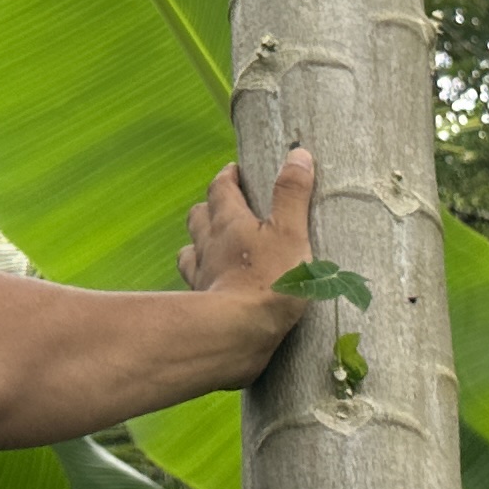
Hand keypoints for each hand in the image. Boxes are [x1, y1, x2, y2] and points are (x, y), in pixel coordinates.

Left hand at [177, 146, 318, 329]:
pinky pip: (195, 284)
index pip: (221, 187)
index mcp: (228, 222)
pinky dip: (203, 279)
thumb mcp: (290, 233)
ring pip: (190, 250)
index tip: (236, 171)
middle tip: (227, 206)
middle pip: (199, 216)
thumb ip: (293, 195)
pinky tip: (215, 285)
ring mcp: (201, 275)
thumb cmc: (267, 281)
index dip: (228, 177)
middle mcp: (208, 245)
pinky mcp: (200, 305)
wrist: (236, 334)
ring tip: (216, 246)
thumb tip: (298, 154)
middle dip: (210, 207)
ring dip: (200, 244)